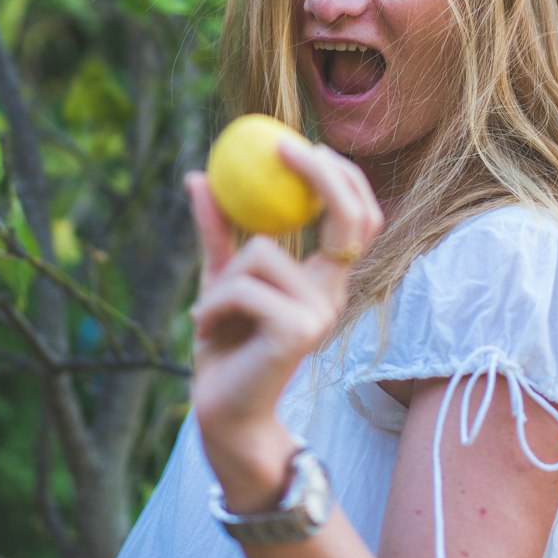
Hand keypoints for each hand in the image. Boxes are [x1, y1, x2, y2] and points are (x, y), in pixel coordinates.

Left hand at [186, 141, 382, 487]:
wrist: (222, 413)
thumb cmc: (226, 345)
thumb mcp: (220, 277)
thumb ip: (217, 230)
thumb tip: (197, 175)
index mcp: (325, 278)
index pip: (360, 216)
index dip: (343, 175)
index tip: (300, 144)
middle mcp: (334, 294)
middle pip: (351, 216)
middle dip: (322, 174)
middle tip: (282, 150)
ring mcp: (321, 314)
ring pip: (264, 251)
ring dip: (223, 278)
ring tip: (210, 313)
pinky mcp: (298, 332)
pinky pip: (245, 286)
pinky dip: (213, 303)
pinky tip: (205, 328)